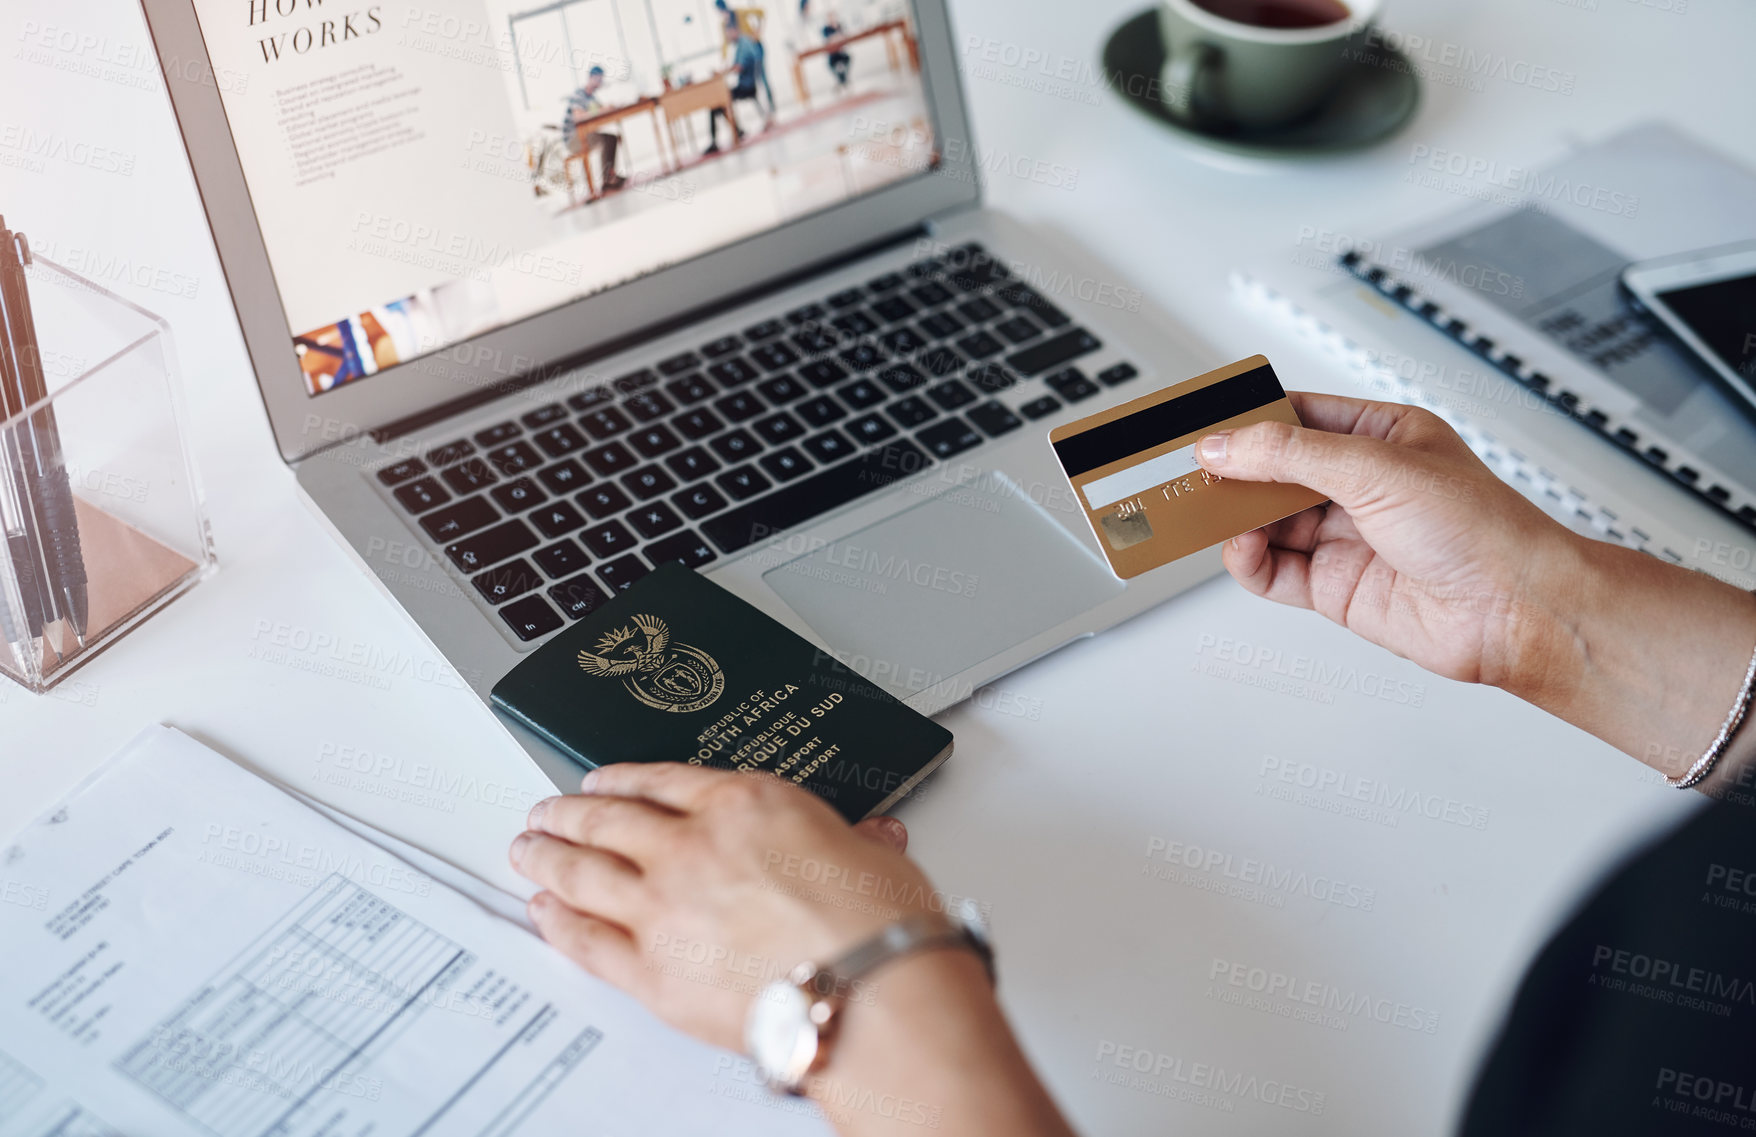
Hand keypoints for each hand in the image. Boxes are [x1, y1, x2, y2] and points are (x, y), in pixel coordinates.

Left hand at [510, 767, 1077, 1136]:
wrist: (870, 992)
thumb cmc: (879, 926)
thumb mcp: (873, 854)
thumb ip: (853, 842)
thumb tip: (871, 841)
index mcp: (744, 803)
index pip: (662, 781)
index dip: (622, 780)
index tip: (603, 781)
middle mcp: (690, 846)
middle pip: (607, 819)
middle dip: (568, 812)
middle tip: (546, 809)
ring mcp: (662, 908)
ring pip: (582, 871)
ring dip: (547, 856)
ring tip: (528, 850)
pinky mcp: (650, 971)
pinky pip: (585, 939)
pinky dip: (556, 921)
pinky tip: (543, 911)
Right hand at [1195, 392, 1571, 687]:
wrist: (1516, 612)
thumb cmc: (1484, 530)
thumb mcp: (1375, 468)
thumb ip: (1290, 455)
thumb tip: (1226, 445)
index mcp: (1380, 436)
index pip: (1297, 415)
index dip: (1247, 418)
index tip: (1202, 421)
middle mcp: (1361, 485)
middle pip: (1273, 472)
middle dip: (1232, 472)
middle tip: (1187, 471)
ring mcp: (1346, 537)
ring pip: (1266, 521)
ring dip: (1235, 518)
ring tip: (1205, 514)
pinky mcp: (1335, 587)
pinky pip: (1273, 571)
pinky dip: (1247, 562)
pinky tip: (1240, 551)